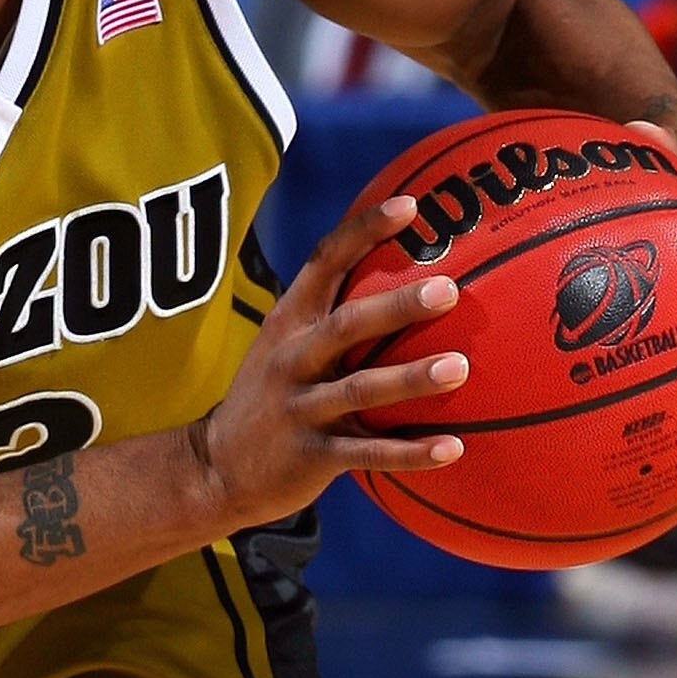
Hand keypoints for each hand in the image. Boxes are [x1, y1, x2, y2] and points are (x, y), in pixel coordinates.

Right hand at [201, 193, 466, 525]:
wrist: (216, 469)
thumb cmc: (271, 398)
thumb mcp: (284, 348)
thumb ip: (330, 315)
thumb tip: (403, 272)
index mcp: (288, 324)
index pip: (323, 263)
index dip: (364, 232)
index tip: (410, 207)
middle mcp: (291, 360)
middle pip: (346, 325)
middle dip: (396, 306)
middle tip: (449, 290)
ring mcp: (300, 409)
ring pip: (360, 390)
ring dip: (411, 379)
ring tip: (460, 368)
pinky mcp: (311, 457)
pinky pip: (368, 453)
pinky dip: (410, 453)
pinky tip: (454, 448)